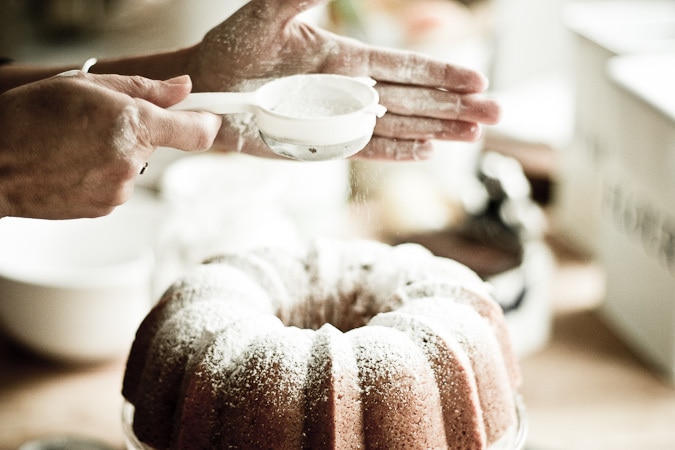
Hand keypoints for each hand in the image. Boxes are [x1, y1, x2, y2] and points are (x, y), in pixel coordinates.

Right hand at [0, 72, 220, 218]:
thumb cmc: (28, 120)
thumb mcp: (83, 85)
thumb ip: (143, 89)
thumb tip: (182, 89)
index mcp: (132, 125)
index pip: (194, 132)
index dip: (207, 123)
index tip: (209, 117)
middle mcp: (131, 162)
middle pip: (156, 145)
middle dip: (137, 132)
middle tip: (99, 122)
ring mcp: (119, 189)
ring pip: (133, 164)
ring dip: (116, 153)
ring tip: (75, 144)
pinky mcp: (106, 207)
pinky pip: (116, 184)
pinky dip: (102, 172)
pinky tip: (72, 164)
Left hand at [187, 0, 500, 159]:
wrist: (206, 88)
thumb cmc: (232, 46)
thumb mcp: (267, 13)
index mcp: (344, 57)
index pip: (404, 66)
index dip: (441, 72)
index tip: (477, 78)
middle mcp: (349, 90)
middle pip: (414, 98)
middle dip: (454, 105)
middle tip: (495, 113)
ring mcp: (338, 120)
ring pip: (399, 126)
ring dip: (437, 130)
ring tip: (474, 135)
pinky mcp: (322, 144)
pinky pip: (366, 150)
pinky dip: (395, 152)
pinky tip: (426, 152)